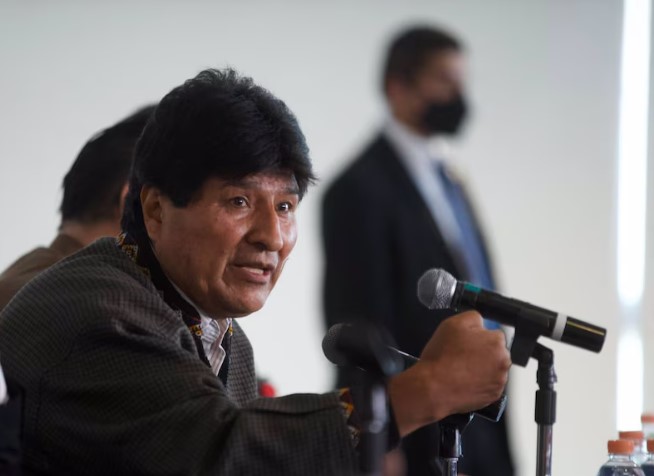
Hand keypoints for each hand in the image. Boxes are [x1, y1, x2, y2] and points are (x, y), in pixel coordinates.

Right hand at [388, 311, 509, 436]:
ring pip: (493, 368)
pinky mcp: (493, 395)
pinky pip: (489, 384)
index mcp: (496, 342)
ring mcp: (499, 380)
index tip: (466, 343)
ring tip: (461, 369)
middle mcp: (503, 362)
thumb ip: (473, 317)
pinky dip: (480, 382)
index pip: (493, 333)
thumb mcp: (453, 323)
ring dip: (482, 367)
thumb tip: (482, 322)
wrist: (434, 387)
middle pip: (495, 351)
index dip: (477, 337)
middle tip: (462, 356)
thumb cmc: (441, 358)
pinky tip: (465, 380)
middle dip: (482, 352)